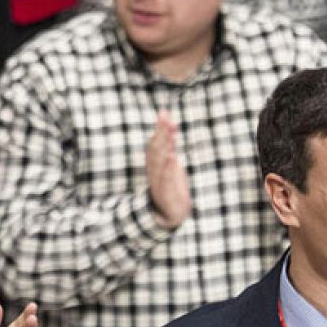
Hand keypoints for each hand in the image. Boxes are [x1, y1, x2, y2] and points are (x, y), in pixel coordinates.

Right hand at [145, 113, 190, 229]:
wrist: (170, 215)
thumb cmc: (171, 188)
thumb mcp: (171, 167)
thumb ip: (168, 149)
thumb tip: (169, 129)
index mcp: (155, 163)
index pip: (156, 142)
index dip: (159, 127)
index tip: (164, 112)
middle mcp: (155, 170)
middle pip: (156, 148)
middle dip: (161, 131)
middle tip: (166, 116)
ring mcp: (159, 181)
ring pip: (160, 160)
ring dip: (165, 145)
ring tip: (169, 131)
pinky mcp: (166, 193)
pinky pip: (166, 178)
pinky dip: (168, 167)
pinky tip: (171, 156)